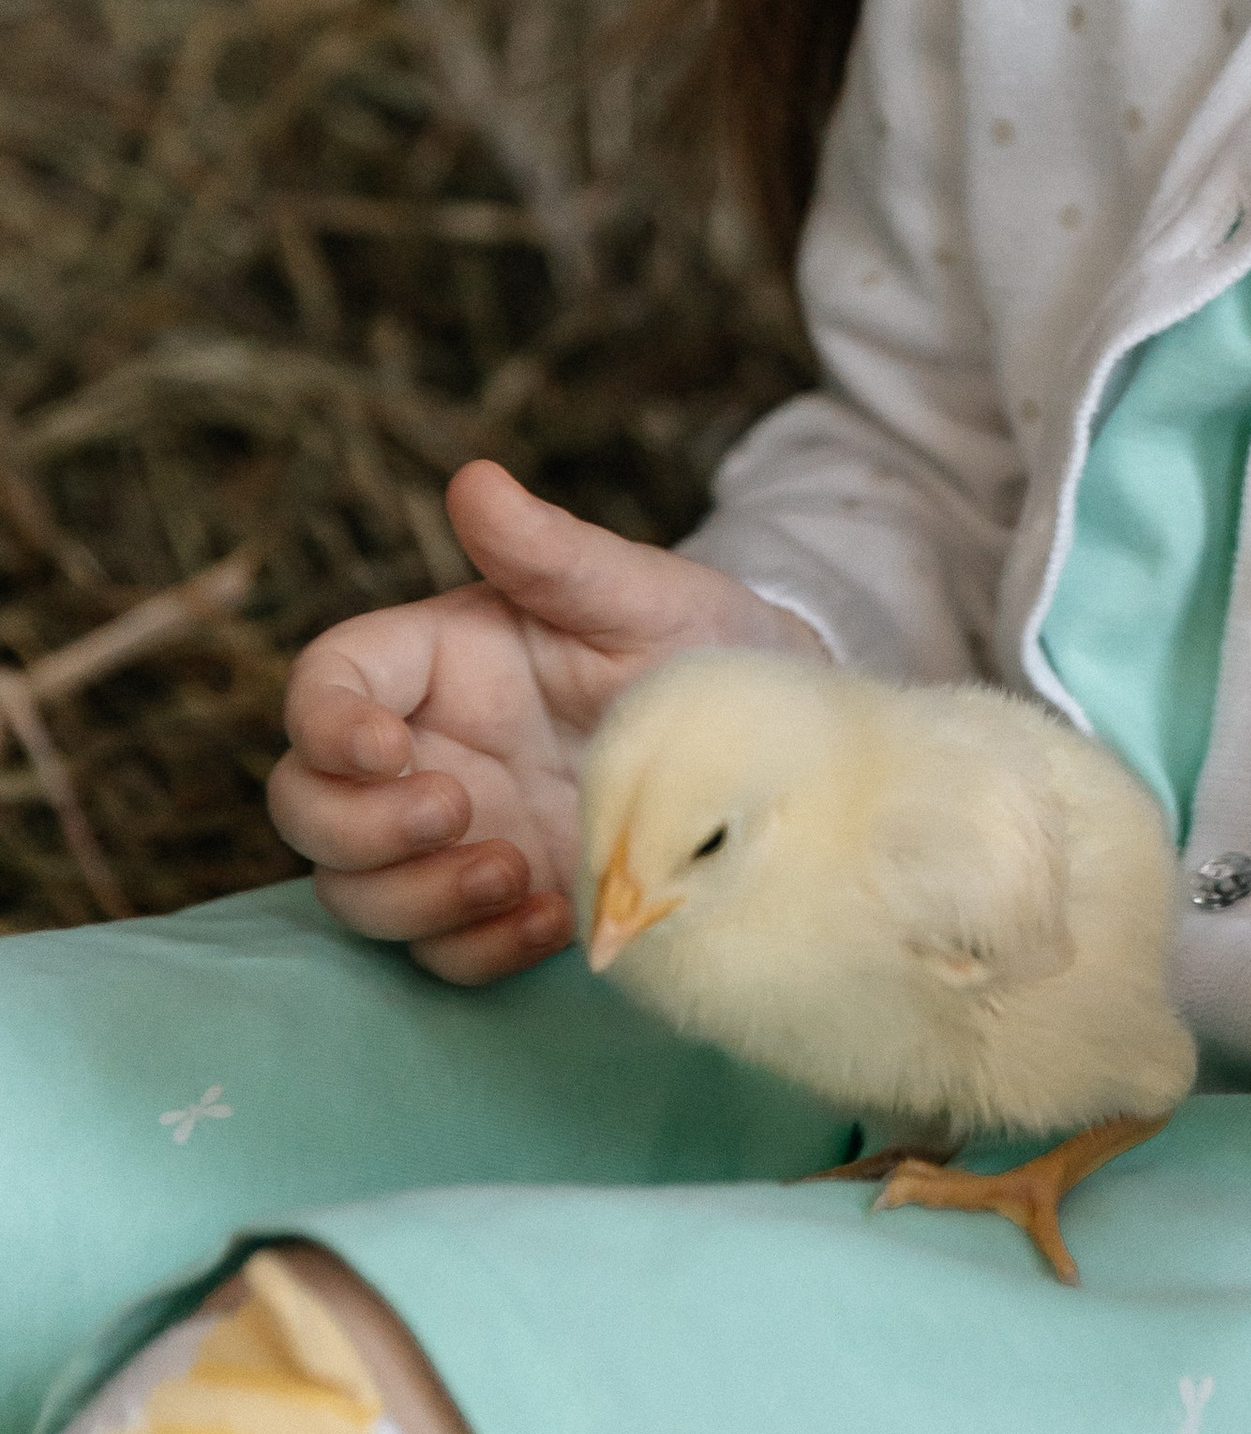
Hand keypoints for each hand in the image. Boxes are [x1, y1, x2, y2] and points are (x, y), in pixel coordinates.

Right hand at [267, 459, 824, 984]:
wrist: (763, 737)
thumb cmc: (693, 638)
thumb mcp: (634, 592)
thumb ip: (549, 550)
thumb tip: (475, 479)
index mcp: (435, 661)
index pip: (324, 684)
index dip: (325, 724)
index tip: (390, 749)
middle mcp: (425, 750)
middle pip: (304, 803)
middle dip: (355, 826)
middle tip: (457, 811)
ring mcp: (457, 834)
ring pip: (353, 890)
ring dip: (411, 899)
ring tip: (514, 872)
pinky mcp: (500, 902)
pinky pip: (439, 954)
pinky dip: (476, 951)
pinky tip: (555, 919)